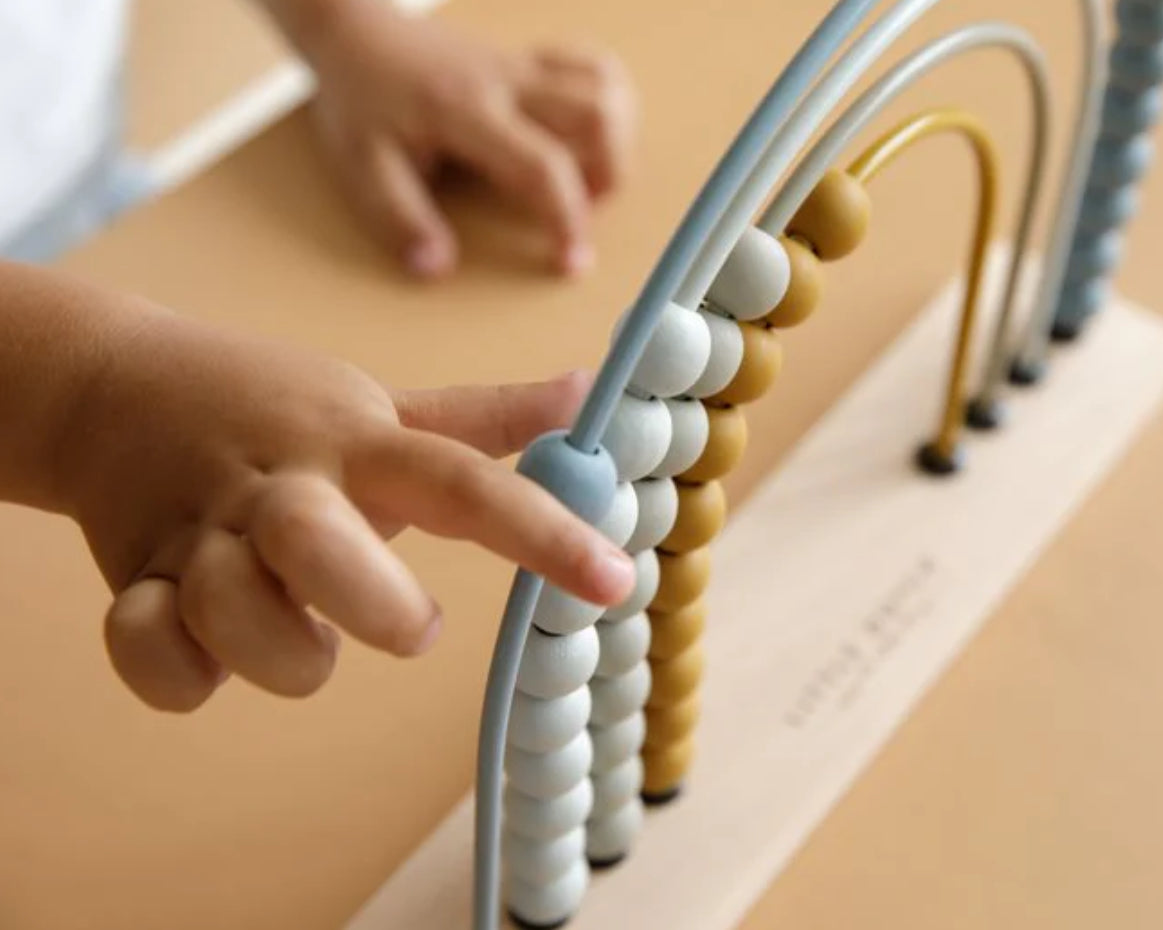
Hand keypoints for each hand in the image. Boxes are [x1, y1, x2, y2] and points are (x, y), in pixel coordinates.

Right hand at [54, 301, 634, 711]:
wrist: (111, 388)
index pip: (463, 481)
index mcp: (357, 444)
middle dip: (375, 606)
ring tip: (297, 627)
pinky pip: (154, 653)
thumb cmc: (274, 411)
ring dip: (281, 653)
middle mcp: (280, 484)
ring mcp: (199, 531)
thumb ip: (485, 419)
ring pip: (235, 619)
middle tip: (410, 623)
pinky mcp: (136, 577)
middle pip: (321, 547)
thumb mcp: (380, 406)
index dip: (544, 532)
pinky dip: (182, 671)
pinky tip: (203, 640)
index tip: (617, 579)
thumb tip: (589, 392)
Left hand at [287, 0, 637, 278]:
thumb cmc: (361, 99)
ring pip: (604, 87)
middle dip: (609, 175)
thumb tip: (437, 267)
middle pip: (595, 116)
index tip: (572, 261)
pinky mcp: (531, 60)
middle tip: (583, 209)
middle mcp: (506, 82)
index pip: (540, 166)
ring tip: (590, 174)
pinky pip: (593, 66)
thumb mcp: (362, 164)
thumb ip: (400, 217)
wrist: (357, 33)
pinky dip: (607, 101)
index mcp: (465, 111)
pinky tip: (581, 133)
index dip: (566, 220)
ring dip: (616, 138)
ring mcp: (524, 66)